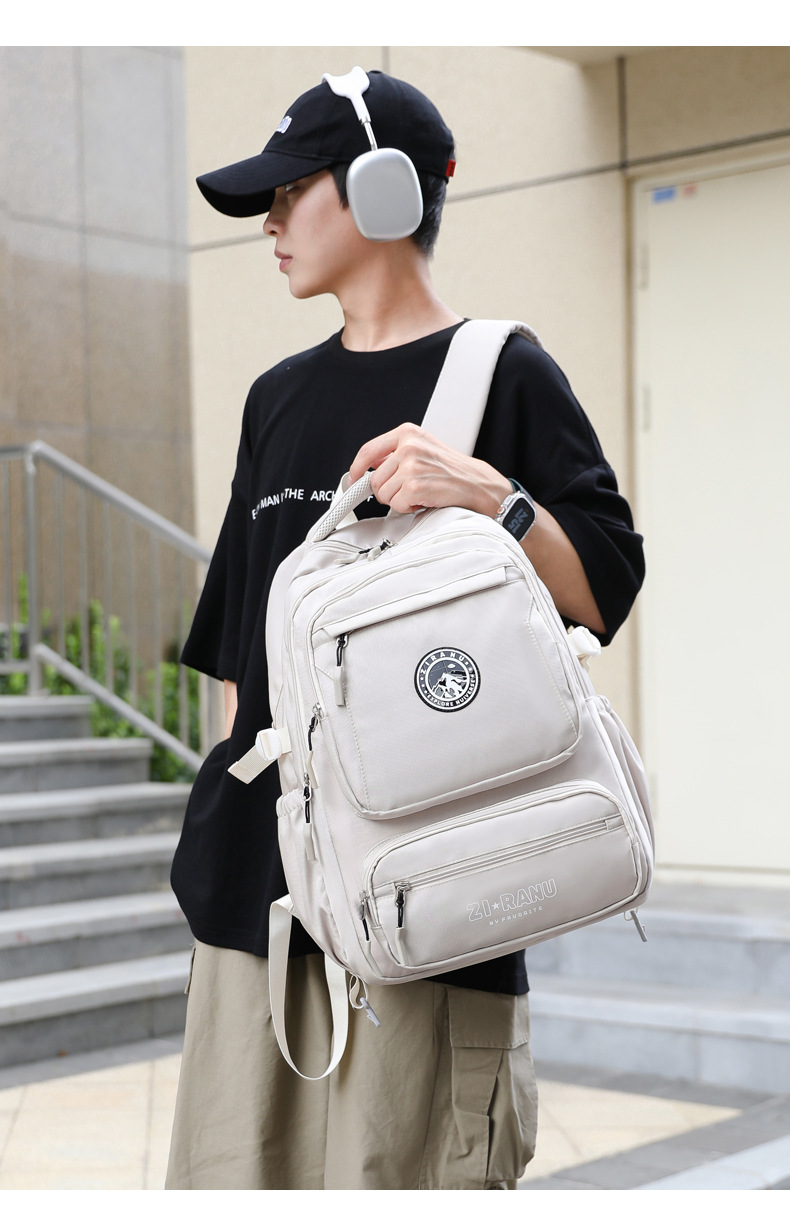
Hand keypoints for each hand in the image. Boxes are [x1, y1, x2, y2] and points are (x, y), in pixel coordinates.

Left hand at [348, 423, 510, 517]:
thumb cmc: (451, 469)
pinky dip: (408, 507)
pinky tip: (423, 499)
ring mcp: (411, 465)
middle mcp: (408, 446)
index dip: (356, 468)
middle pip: (374, 479)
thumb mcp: (423, 449)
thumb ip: (396, 453)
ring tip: (418, 492)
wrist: (477, 483)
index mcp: (407, 433)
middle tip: (405, 490)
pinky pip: (396, 505)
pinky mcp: (415, 485)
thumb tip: (368, 467)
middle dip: (386, 491)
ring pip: (382, 494)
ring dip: (398, 500)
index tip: (352, 478)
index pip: (368, 451)